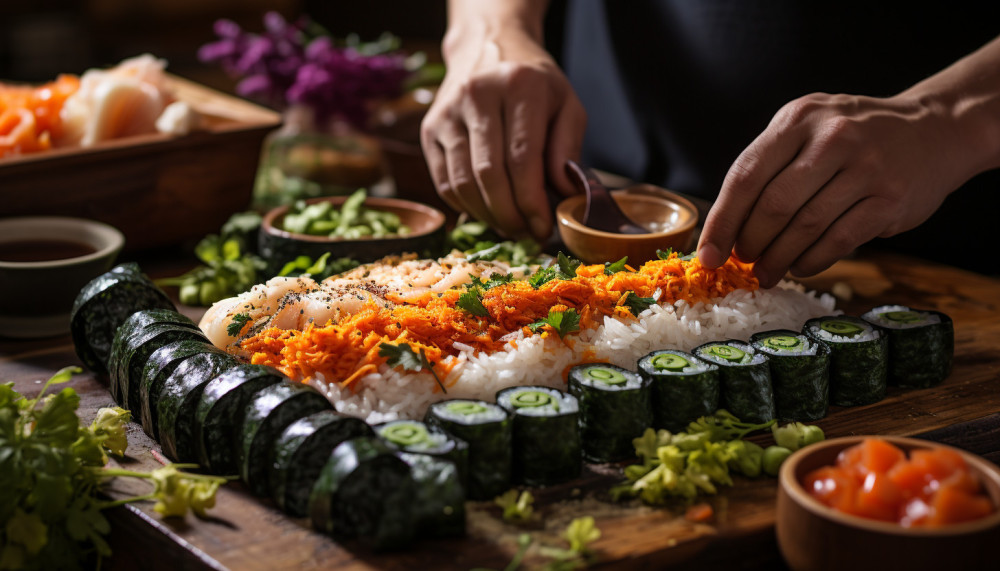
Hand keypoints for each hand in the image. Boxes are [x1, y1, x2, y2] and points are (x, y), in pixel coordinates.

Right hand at [420, 27, 585, 239]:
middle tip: (527, 233)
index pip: (522, 158)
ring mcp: (447, 112)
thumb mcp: (566, 104)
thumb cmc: (533, 83)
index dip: (532, 202)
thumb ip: (568, 148)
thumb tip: (561, 194)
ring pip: (462, 183)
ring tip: (510, 225)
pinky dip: (466, 206)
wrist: (488, 47)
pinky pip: (445, 182)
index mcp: (519, 86)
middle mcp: (477, 95)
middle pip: (489, 174)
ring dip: (487, 215)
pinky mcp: (430, 129)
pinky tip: (487, 210)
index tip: (544, 227)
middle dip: (510, 215)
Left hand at [697, 92, 970, 286]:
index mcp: (799, 118)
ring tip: (767, 272)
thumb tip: (726, 229)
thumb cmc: (852, 138)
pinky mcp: (889, 199)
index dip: (722, 221)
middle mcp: (832, 137)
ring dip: (778, 258)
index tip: (707, 254)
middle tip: (743, 261)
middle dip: (750, 243)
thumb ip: (769, 167)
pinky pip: (838, 241)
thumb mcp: (807, 129)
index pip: (746, 176)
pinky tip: (799, 267)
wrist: (933, 130)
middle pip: (773, 205)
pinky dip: (811, 261)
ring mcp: (865, 168)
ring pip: (805, 227)